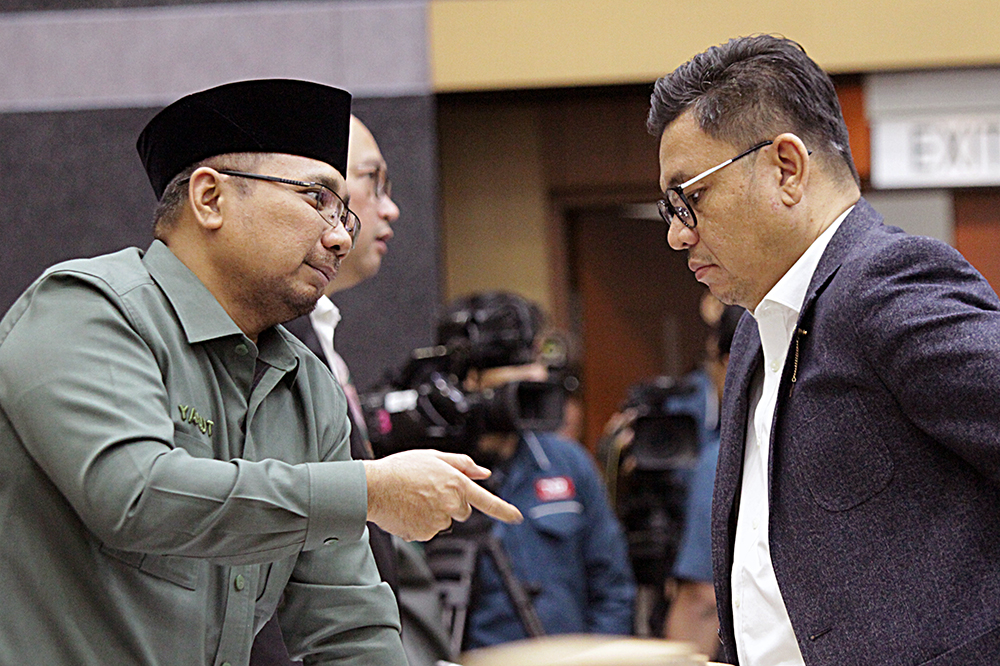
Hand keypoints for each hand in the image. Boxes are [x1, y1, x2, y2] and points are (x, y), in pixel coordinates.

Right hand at [363, 449, 522, 540]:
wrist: (374, 487)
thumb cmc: (401, 469)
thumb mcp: (433, 457)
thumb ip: (462, 464)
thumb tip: (483, 472)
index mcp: (457, 483)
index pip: (488, 501)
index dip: (504, 510)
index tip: (517, 517)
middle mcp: (451, 504)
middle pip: (461, 510)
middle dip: (450, 501)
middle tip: (428, 489)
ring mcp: (438, 521)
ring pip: (444, 520)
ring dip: (433, 512)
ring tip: (413, 498)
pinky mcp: (425, 535)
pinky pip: (428, 531)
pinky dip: (420, 523)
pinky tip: (407, 510)